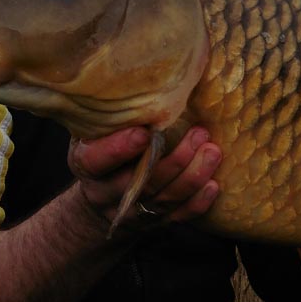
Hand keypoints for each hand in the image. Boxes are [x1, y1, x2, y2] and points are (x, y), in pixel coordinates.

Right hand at [68, 126, 220, 230]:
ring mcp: (133, 212)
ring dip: (193, 176)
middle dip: (174, 160)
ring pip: (164, 199)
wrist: (101, 199)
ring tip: (212, 151)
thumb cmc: (101, 149)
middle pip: (142, 183)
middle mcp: (107, 193)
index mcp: (87, 165)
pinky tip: (213, 185)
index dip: (118, 149)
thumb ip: (109, 115)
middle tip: (199, 134)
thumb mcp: (92, 132)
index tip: (144, 133)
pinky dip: (197, 203)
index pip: (96, 160)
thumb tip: (134, 79)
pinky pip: (178, 218)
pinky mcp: (155, 222)